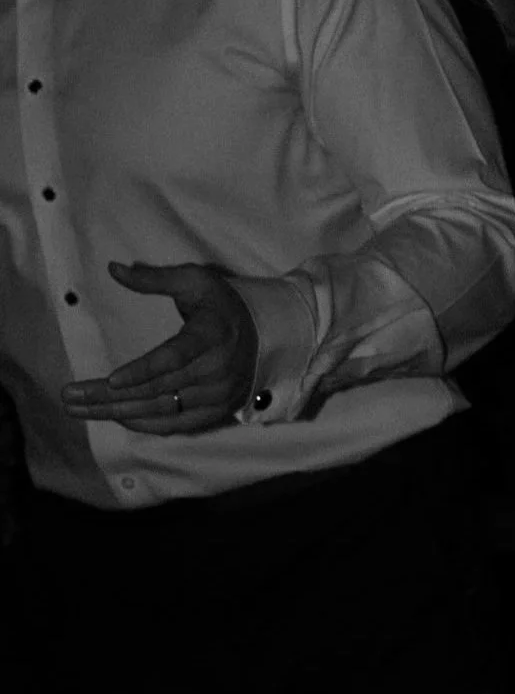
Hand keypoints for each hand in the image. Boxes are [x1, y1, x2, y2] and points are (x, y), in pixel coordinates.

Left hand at [72, 262, 262, 433]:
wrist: (265, 334)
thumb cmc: (220, 305)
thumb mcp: (195, 281)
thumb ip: (154, 278)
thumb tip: (113, 269)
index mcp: (213, 334)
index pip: (175, 356)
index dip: (143, 370)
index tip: (111, 379)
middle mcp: (218, 369)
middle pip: (157, 388)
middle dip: (108, 394)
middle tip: (69, 395)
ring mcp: (218, 394)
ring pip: (159, 409)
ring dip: (115, 411)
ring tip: (78, 408)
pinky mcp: (215, 411)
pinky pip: (173, 424)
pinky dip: (141, 422)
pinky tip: (113, 415)